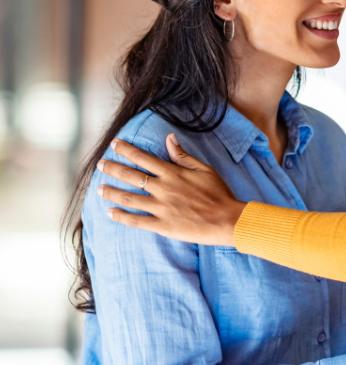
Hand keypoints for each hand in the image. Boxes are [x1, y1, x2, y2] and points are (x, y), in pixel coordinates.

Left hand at [96, 135, 243, 245]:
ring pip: (129, 198)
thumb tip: (169, 138)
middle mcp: (163, 189)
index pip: (143, 158)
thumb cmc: (219, 194)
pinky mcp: (162, 226)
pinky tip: (110, 213)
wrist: (228, 220)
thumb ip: (183, 156)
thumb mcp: (204, 169)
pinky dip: (121, 217)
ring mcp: (161, 208)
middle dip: (113, 168)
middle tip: (100, 164)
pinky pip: (136, 221)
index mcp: (173, 173)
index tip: (114, 145)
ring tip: (99, 189)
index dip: (126, 150)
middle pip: (131, 176)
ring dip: (111, 192)